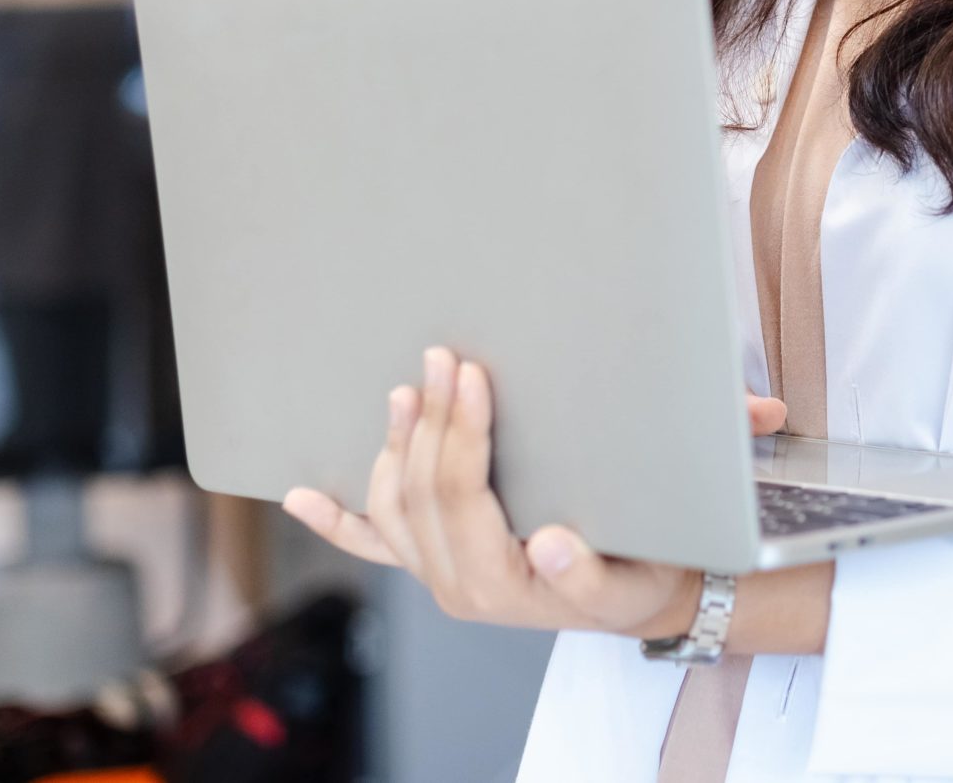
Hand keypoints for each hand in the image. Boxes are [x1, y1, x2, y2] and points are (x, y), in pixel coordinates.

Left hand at [284, 348, 795, 640]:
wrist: (647, 595)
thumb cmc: (653, 562)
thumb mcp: (642, 568)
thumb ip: (594, 567)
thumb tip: (550, 547)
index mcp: (505, 581)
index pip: (463, 496)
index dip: (458, 431)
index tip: (467, 371)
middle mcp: (461, 586)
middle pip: (419, 494)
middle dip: (429, 420)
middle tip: (440, 357)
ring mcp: (441, 577)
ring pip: (391, 509)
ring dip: (391, 447)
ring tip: (405, 390)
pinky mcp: (435, 566)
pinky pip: (372, 546)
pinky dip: (333, 520)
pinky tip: (299, 493)